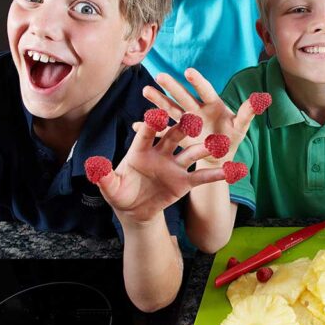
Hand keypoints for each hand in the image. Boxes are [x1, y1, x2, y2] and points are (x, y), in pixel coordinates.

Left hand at [93, 122, 224, 224]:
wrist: (134, 211)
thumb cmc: (120, 193)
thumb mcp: (109, 187)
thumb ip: (104, 176)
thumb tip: (94, 164)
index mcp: (140, 150)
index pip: (145, 134)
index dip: (150, 125)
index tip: (156, 113)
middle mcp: (160, 153)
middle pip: (173, 137)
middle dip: (183, 128)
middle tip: (193, 118)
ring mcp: (174, 166)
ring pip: (191, 153)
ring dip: (204, 148)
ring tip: (219, 144)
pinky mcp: (184, 181)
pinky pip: (201, 177)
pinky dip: (215, 175)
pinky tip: (230, 171)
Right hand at [143, 69, 255, 162]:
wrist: (219, 154)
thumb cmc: (231, 137)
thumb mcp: (241, 125)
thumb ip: (249, 112)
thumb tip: (264, 97)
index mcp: (212, 105)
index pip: (205, 91)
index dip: (198, 82)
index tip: (189, 71)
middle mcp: (196, 110)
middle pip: (184, 96)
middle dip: (173, 87)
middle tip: (160, 75)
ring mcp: (185, 121)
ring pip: (170, 108)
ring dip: (158, 101)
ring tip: (145, 91)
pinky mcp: (177, 133)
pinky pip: (162, 130)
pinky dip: (150, 129)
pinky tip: (136, 124)